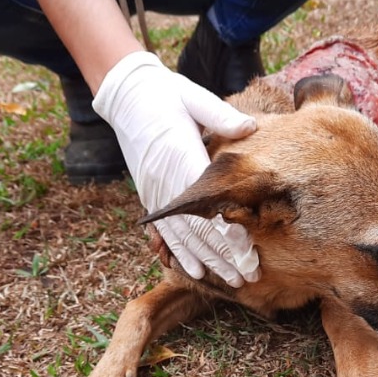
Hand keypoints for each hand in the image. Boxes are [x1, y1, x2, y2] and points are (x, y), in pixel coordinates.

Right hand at [91, 51, 259, 286]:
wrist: (128, 95)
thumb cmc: (169, 95)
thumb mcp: (195, 97)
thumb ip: (220, 115)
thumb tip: (249, 127)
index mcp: (180, 155)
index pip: (206, 204)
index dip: (226, 230)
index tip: (248, 251)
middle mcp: (165, 180)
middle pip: (196, 228)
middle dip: (223, 256)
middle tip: (249, 277)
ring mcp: (155, 191)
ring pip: (182, 235)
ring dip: (207, 261)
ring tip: (231, 281)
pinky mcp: (151, 195)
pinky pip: (165, 231)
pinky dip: (179, 253)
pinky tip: (195, 272)